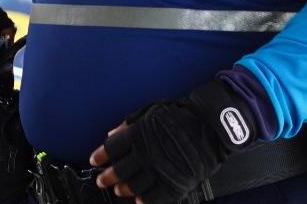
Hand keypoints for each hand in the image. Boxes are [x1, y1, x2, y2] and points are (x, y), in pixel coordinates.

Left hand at [88, 80, 253, 203]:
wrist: (211, 126)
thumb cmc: (182, 115)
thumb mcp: (151, 111)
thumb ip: (129, 123)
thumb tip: (111, 133)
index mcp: (138, 135)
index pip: (111, 148)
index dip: (100, 155)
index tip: (95, 160)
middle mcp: (146, 154)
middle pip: (119, 170)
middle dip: (107, 176)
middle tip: (102, 180)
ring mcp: (160, 171)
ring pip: (134, 185)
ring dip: (123, 189)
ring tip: (119, 190)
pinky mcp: (175, 183)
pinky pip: (155, 197)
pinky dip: (144, 201)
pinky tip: (138, 200)